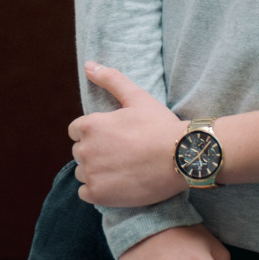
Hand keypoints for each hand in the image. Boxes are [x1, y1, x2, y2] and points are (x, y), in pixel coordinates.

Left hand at [70, 62, 188, 207]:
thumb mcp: (136, 96)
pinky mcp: (99, 195)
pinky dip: (99, 191)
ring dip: (98, 172)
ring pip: (84, 173)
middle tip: (124, 154)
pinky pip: (86, 193)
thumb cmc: (159, 125)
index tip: (115, 138)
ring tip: (124, 169)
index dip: (96, 134)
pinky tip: (118, 185)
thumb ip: (110, 79)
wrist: (181, 157)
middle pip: (81, 152)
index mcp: (89, 125)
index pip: (77, 131)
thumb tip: (89, 64)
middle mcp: (85, 149)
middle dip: (97, 152)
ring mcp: (91, 173)